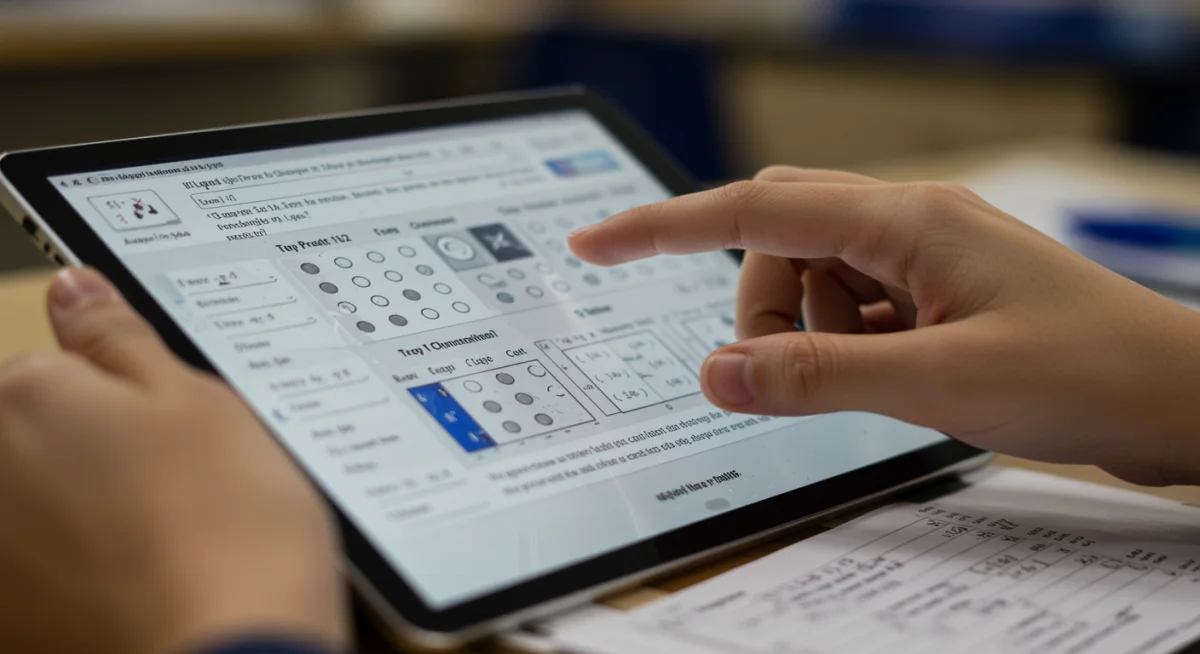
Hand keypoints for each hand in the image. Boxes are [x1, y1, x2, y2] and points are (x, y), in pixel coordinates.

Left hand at [0, 268, 346, 653]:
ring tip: (164, 538)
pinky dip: (84, 567)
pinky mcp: (13, 617)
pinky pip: (42, 568)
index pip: (45, 366)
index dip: (112, 391)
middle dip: (89, 448)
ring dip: (83, 509)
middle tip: (169, 481)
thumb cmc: (226, 525)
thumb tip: (75, 290)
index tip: (159, 424)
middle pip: (32, 435)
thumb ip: (120, 338)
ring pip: (36, 503)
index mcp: (23, 398)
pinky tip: (143, 583)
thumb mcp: (196, 398)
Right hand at [570, 167, 1199, 486]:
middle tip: (780, 371)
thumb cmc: (1085, 373)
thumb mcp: (937, 384)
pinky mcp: (937, 293)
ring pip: (813, 276)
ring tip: (873, 380)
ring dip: (807, 332)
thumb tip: (714, 374)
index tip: (594, 241)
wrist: (1176, 398)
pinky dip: (845, 342)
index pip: (753, 209)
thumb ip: (817, 376)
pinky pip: (854, 304)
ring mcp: (925, 256)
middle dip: (756, 304)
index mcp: (905, 220)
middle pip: (779, 236)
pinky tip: (898, 374)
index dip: (661, 227)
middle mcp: (909, 222)